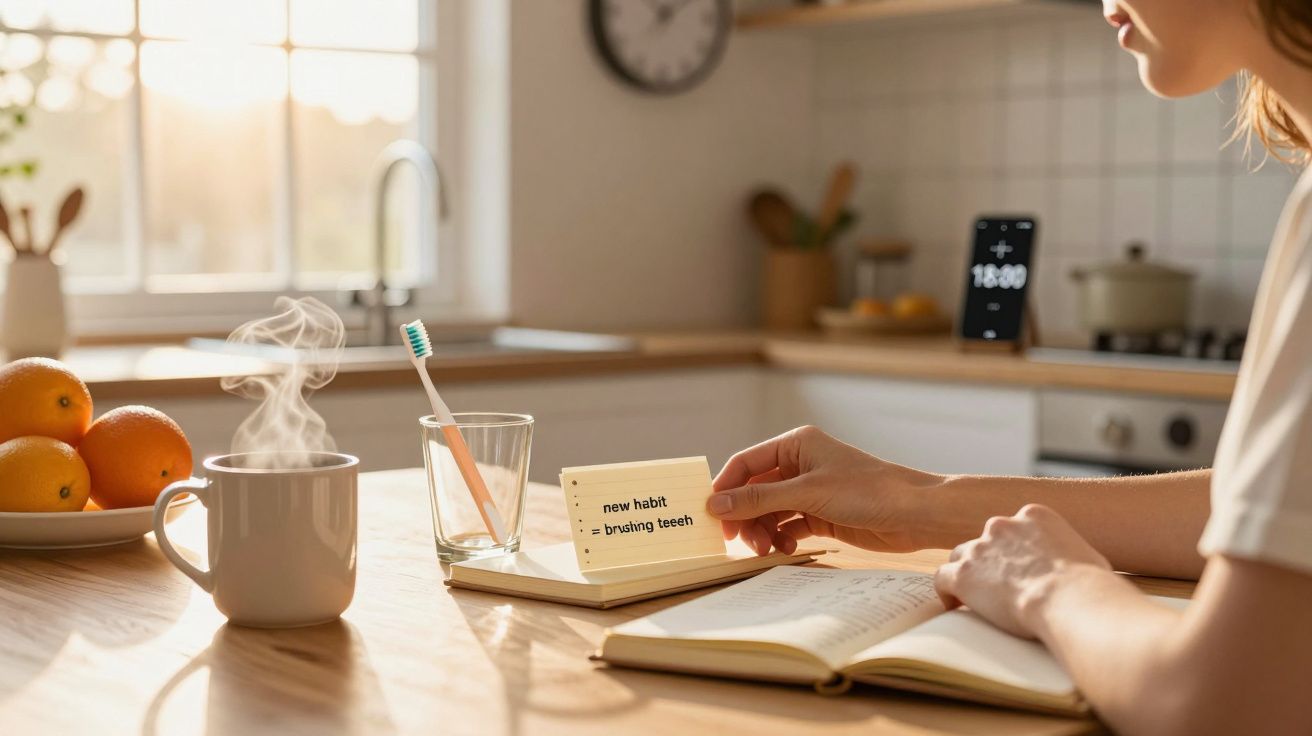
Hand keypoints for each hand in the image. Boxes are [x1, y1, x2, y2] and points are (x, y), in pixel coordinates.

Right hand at [706, 426, 939, 555]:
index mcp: (795, 443)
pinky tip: (785, 548)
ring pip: (768, 510)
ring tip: (766, 548)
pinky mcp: (820, 513)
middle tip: (738, 541)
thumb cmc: (867, 490)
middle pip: (754, 490)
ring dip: (762, 529)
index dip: (725, 488)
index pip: (745, 463)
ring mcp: (809, 490)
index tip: (711, 515)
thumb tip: (716, 503)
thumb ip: (759, 499)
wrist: (913, 514)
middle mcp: (799, 464)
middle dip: (745, 515)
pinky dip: (780, 537)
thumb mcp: (807, 493)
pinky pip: (786, 525)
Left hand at [934, 504, 1112, 637]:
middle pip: (985, 540)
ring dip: (967, 574)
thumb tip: (1082, 569)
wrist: (1068, 597)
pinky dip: (945, 592)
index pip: (1013, 529)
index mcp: (1034, 516)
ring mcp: (980, 548)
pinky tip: (953, 607)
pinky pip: (942, 578)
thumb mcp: (1089, 557)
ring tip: (976, 598)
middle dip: (989, 560)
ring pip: (960, 556)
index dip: (1013, 550)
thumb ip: (1072, 554)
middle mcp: (1002, 525)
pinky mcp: (964, 574)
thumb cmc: (1089, 585)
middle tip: (999, 585)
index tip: (1018, 568)